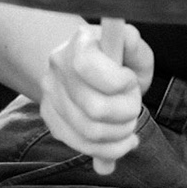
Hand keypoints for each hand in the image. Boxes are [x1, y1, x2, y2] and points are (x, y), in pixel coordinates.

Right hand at [38, 21, 153, 169]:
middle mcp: (57, 68)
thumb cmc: (122, 62)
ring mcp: (51, 96)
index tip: (129, 80)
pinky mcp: (52, 121)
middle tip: (135, 106)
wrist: (97, 74)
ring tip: (129, 123)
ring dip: (121, 134)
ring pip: (89, 133)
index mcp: (78, 42)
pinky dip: (110, 150)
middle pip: (94, 108)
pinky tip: (123, 140)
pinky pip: (82, 146)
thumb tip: (128, 37)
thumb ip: (134, 44)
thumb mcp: (135, 50)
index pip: (87, 66)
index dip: (117, 81)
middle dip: (127, 112)